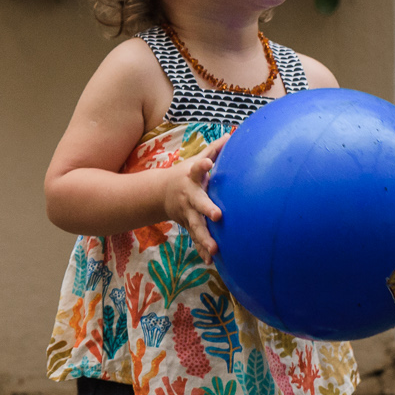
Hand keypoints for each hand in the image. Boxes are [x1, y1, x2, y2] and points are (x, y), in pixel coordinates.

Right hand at [162, 136, 226, 257]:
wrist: (161, 193)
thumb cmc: (186, 174)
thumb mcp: (196, 160)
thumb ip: (214, 149)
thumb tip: (233, 134)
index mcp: (192, 179)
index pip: (197, 169)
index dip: (202, 165)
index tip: (208, 163)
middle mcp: (189, 197)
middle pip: (198, 203)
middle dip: (207, 209)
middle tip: (218, 216)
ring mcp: (187, 213)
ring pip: (196, 227)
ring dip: (205, 238)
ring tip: (216, 249)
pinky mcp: (189, 225)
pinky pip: (196, 239)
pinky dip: (202, 250)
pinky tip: (210, 261)